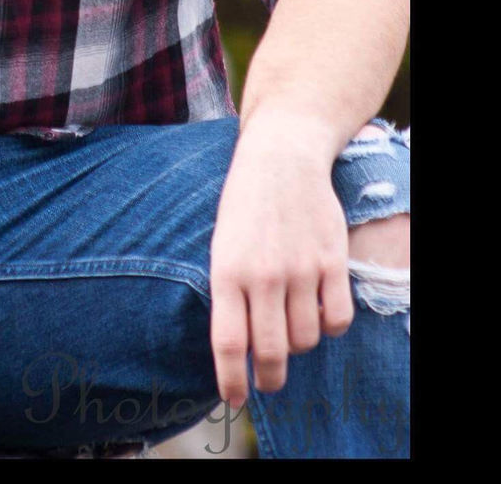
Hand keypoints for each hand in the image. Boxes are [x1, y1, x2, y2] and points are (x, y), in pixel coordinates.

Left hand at [208, 113, 353, 407]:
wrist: (280, 159)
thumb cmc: (245, 207)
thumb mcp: (221, 246)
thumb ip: (229, 294)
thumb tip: (237, 349)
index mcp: (227, 271)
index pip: (229, 343)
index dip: (232, 380)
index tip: (235, 399)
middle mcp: (263, 275)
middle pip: (271, 352)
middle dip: (269, 377)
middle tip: (269, 381)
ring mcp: (300, 269)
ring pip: (306, 339)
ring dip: (299, 343)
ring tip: (289, 327)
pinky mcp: (331, 261)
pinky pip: (337, 320)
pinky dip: (329, 327)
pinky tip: (318, 312)